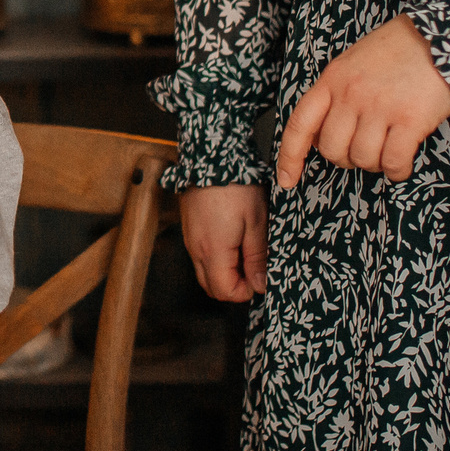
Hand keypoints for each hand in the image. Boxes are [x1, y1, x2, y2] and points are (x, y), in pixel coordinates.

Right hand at [178, 184, 267, 300]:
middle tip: (253, 267)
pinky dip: (215, 258)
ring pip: (204, 272)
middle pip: (212, 287)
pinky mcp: (189, 229)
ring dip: (224, 272)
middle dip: (234, 285)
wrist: (210, 158)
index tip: (259, 276)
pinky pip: (200, 255)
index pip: (225, 292)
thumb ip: (258, 257)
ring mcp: (190, 239)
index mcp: (214, 251)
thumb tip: (260, 285)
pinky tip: (231, 240)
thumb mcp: (257, 222)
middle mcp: (196, 249)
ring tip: (243, 250)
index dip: (246, 291)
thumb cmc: (236, 186)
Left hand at [276, 13, 449, 188]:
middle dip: (347, 158)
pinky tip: (402, 162)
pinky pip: (393, 162)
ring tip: (388, 147)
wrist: (441, 34)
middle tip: (365, 148)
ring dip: (375, 163)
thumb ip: (337, 94)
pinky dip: (397, 170)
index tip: (286, 179)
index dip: (289, 156)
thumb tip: (324, 135)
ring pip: (362, 158)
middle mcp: (351, 94)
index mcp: (333, 79)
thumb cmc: (399, 49)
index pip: (300, 124)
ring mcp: (379, 107)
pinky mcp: (410, 120)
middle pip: (332, 150)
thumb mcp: (354, 62)